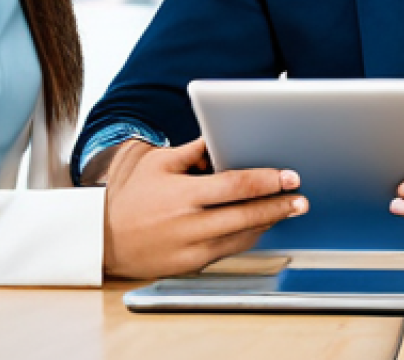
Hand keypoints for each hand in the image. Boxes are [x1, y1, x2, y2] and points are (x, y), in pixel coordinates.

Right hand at [102, 137, 307, 278]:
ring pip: (240, 237)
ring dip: (267, 223)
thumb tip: (220, 137)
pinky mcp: (190, 265)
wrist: (102, 237)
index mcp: (183, 194)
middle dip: (278, 206)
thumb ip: (192, 151)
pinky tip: (259, 226)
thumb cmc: (131, 194)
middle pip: (245, 215)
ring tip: (286, 210)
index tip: (289, 177)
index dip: (266, 182)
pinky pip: (227, 251)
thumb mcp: (158, 162)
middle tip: (301, 199)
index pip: (235, 186)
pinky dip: (246, 238)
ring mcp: (190, 248)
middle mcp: (189, 224)